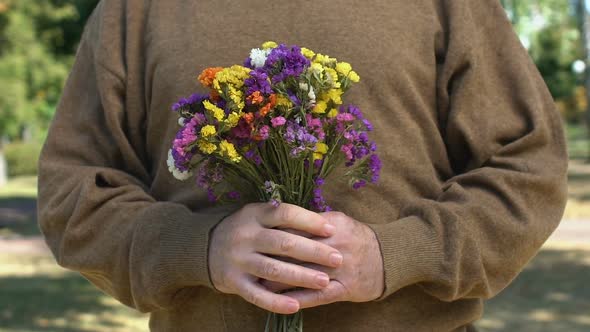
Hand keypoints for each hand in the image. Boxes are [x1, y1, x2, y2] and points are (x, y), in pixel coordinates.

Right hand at [208, 203, 343, 313]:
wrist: (205, 247)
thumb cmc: (245, 230)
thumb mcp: (258, 214)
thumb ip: (283, 217)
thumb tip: (324, 221)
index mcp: (254, 215)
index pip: (285, 214)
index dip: (309, 221)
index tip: (331, 230)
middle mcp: (246, 236)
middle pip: (283, 243)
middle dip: (313, 252)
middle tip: (338, 258)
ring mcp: (238, 260)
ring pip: (273, 270)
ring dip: (301, 276)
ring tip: (325, 281)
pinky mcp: (234, 282)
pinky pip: (257, 295)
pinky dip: (276, 302)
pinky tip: (296, 305)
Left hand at [263, 211, 383, 307]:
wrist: (389, 258)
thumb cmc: (356, 237)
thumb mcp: (338, 220)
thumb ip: (312, 220)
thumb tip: (282, 216)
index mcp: (331, 225)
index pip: (296, 227)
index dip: (274, 233)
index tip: (256, 238)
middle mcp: (335, 245)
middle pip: (297, 250)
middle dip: (272, 256)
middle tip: (250, 260)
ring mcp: (340, 268)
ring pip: (304, 274)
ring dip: (279, 280)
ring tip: (258, 282)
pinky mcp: (345, 288)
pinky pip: (318, 296)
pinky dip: (298, 298)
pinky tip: (281, 302)